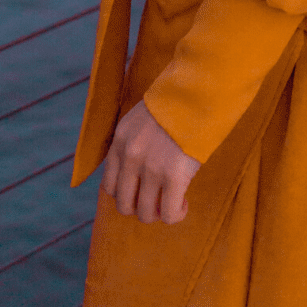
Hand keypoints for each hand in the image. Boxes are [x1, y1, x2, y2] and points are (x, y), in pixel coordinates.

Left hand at [102, 100, 201, 223]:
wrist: (198, 92)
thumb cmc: (175, 105)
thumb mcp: (140, 121)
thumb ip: (133, 145)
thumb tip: (136, 177)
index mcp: (119, 141)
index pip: (109, 186)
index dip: (127, 194)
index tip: (143, 190)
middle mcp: (130, 156)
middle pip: (124, 205)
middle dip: (141, 207)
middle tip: (158, 199)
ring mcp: (150, 167)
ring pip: (145, 214)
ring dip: (159, 213)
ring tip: (173, 200)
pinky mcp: (173, 176)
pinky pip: (169, 214)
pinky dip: (176, 214)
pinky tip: (184, 202)